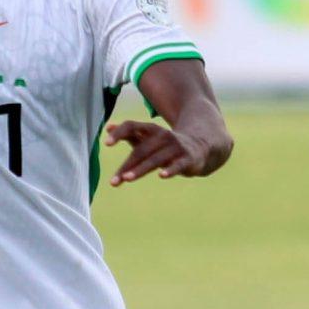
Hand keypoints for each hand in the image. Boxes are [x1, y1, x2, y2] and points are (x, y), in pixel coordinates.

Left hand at [106, 117, 230, 184]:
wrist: (201, 145)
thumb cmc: (168, 144)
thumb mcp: (149, 138)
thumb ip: (130, 134)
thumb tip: (107, 128)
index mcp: (151, 130)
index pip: (132, 126)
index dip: (119, 133)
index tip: (107, 143)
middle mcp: (163, 136)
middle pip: (141, 149)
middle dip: (127, 165)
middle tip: (113, 181)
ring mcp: (176, 147)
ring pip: (155, 158)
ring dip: (140, 168)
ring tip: (127, 179)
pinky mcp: (188, 158)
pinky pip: (178, 165)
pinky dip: (170, 170)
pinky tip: (162, 176)